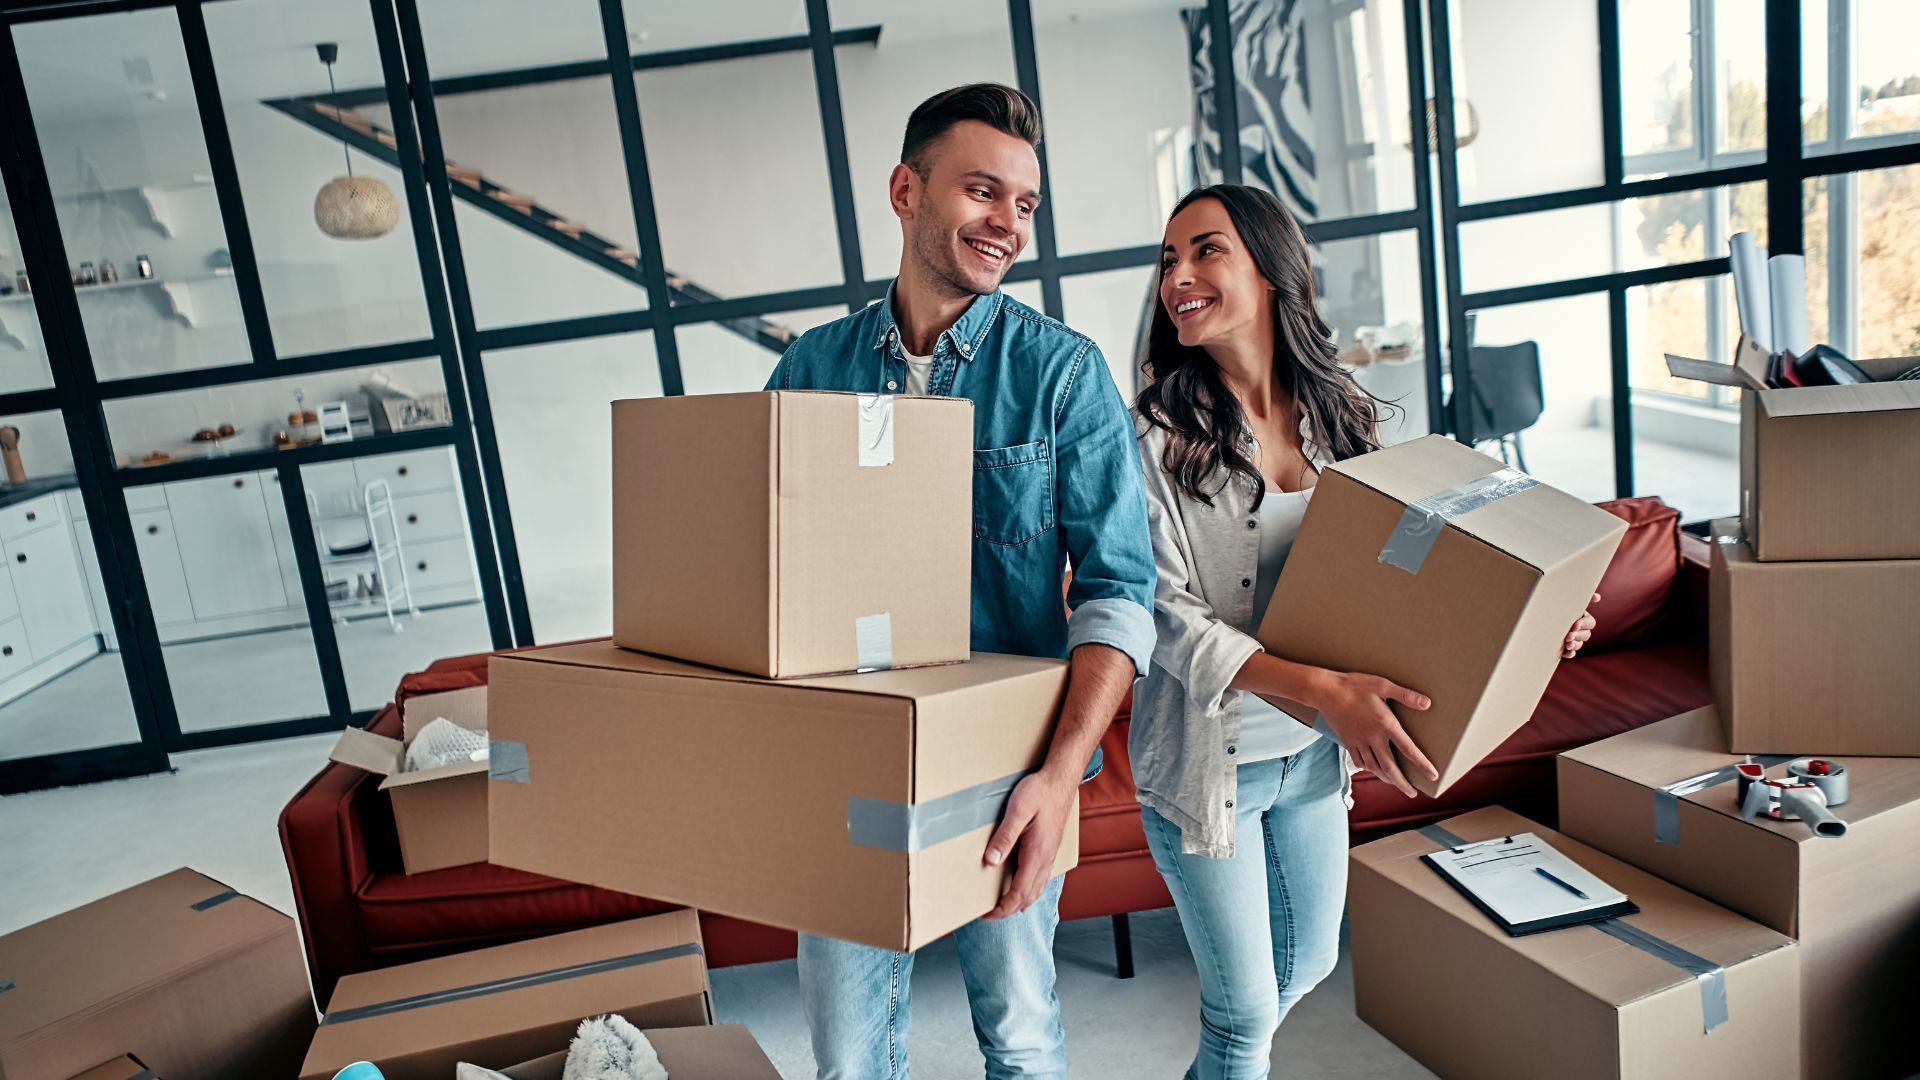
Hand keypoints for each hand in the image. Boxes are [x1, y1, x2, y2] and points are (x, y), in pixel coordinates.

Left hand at [981, 769, 1075, 918]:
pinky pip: (1041, 879)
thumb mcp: (1017, 811)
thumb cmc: (1039, 792)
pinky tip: (1021, 885)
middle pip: (1028, 897)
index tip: (986, 914)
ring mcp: (1050, 855)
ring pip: (1037, 890)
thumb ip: (1005, 837)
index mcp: (1037, 854)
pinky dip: (1029, 890)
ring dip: (1020, 901)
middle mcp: (1046, 859)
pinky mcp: (1050, 849)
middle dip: (1009, 909)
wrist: (1061, 779)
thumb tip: (991, 861)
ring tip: (1002, 903)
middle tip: (989, 912)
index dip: (1002, 908)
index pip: (1019, 893)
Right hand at [1314, 671, 1435, 798]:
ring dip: (1386, 778)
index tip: (1432, 775)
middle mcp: (1373, 737)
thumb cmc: (1354, 686)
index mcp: (1385, 724)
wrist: (1325, 691)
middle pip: (1390, 767)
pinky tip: (1371, 769)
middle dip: (1402, 783)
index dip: (1422, 764)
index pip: (1408, 749)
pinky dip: (1367, 768)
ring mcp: (1358, 741)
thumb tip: (1427, 703)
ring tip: (1395, 783)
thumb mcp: (1383, 685)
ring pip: (1374, 767)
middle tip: (1412, 794)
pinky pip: (1358, 760)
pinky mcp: (1347, 741)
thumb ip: (1406, 695)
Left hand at [1562, 593, 1599, 658]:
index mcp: (1583, 618)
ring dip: (1575, 645)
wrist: (1542, 616)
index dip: (1583, 624)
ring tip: (1567, 644)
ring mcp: (1574, 639)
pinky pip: (1571, 653)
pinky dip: (1570, 654)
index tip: (1575, 625)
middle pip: (1586, 635)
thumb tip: (1598, 597)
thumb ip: (1583, 598)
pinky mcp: (1566, 647)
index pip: (1590, 623)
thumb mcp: (1569, 601)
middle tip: (1568, 636)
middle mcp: (1580, 629)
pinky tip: (1566, 652)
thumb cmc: (1558, 605)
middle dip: (1578, 636)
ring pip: (1579, 644)